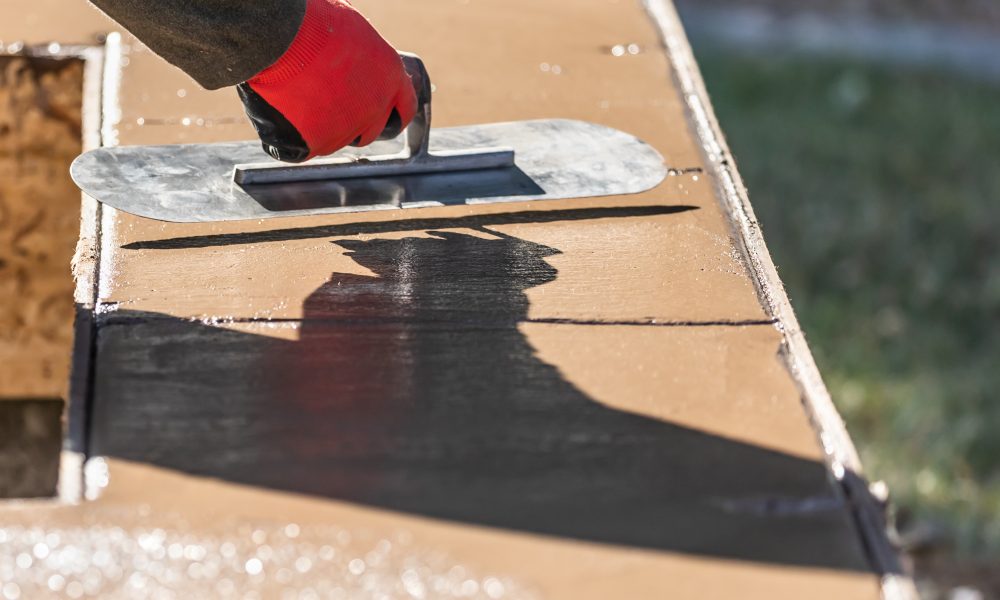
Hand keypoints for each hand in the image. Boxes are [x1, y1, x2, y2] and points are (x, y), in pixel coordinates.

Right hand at [237, 0, 416, 162]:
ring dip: (327, 127)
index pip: (405, 107)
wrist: (284, 37)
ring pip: (341, 139)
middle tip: (334, 108)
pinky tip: (289, 114)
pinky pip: (312, 146)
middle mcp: (377, 106)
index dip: (393, 111)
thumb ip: (365, 54)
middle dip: (358, 123)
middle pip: (373, 130)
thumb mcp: (354, 30)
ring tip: (304, 103)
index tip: (383, 113)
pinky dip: (301, 135)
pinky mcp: (320, 142)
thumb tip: (360, 54)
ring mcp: (350, 127)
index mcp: (391, 76)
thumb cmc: (314, 23)